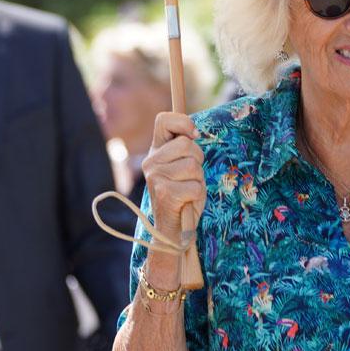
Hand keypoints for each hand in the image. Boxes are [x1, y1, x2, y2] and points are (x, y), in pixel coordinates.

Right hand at [141, 112, 205, 284]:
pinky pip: (195, 185)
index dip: (183, 122)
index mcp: (155, 152)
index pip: (164, 120)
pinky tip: (188, 202)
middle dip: (198, 160)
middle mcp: (151, 162)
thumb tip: (194, 132)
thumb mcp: (182, 167)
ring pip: (193, 166)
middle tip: (191, 177)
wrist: (172, 230)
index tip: (193, 135)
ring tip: (189, 191)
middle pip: (187, 144)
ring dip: (199, 180)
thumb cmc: (182, 196)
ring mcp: (156, 177)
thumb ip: (185, 149)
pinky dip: (198, 195)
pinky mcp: (166, 194)